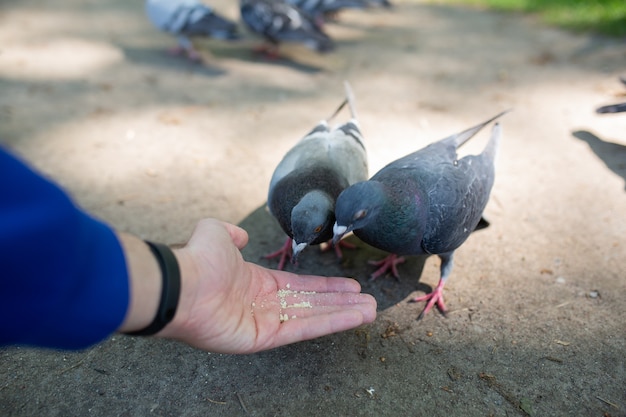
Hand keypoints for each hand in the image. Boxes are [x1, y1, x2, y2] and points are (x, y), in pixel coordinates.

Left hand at [158, 219, 376, 352]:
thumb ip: (231, 232)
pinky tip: (354, 317)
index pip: (301, 286)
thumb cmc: (199, 259)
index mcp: (258, 283)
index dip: (327, 286)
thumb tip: (241, 236)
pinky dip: (330, 323)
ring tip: (370, 311)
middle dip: (341, 302)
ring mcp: (266, 323)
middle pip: (313, 303)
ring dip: (343, 314)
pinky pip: (303, 329)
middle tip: (369, 302)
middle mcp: (266, 304)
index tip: (351, 286)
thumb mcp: (216, 232)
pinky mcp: (265, 338)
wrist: (183, 283)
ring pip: (313, 317)